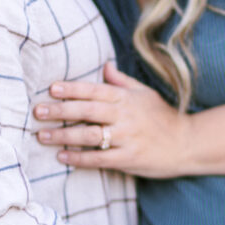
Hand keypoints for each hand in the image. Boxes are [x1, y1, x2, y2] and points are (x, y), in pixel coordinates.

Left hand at [34, 62, 188, 177]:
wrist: (187, 144)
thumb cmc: (162, 117)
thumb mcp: (145, 94)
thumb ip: (122, 81)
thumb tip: (104, 65)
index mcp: (126, 98)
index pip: (95, 89)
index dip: (72, 88)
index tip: (51, 88)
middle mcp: (125, 116)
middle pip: (87, 111)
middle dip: (60, 110)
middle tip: (38, 111)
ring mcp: (127, 137)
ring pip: (89, 135)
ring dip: (63, 135)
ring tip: (42, 135)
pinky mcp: (129, 158)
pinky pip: (99, 158)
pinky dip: (79, 158)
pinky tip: (62, 156)